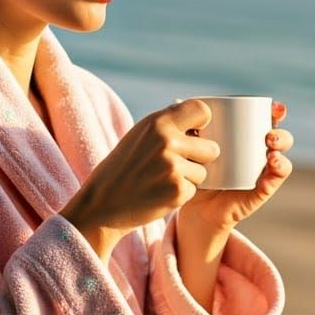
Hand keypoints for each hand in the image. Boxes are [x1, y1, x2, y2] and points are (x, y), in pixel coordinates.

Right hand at [60, 98, 236, 241]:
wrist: (102, 203)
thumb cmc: (123, 167)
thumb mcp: (140, 135)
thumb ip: (168, 125)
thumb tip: (203, 118)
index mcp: (158, 122)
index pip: (202, 111)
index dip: (203, 124)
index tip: (195, 133)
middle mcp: (167, 142)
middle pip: (212, 147)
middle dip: (200, 158)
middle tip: (177, 164)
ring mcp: (173, 167)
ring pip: (203, 171)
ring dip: (189, 178)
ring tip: (162, 180)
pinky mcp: (177, 191)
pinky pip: (194, 190)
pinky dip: (180, 194)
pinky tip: (159, 193)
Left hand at [180, 101, 293, 233]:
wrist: (193, 206)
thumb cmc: (194, 170)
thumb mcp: (192, 146)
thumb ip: (188, 126)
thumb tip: (179, 101)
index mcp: (245, 137)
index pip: (265, 120)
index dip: (275, 110)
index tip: (273, 106)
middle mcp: (257, 152)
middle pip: (278, 135)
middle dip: (279, 130)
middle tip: (268, 132)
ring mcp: (261, 171)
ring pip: (281, 155)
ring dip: (282, 146)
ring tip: (270, 146)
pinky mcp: (260, 190)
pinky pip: (275, 179)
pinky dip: (279, 169)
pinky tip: (273, 163)